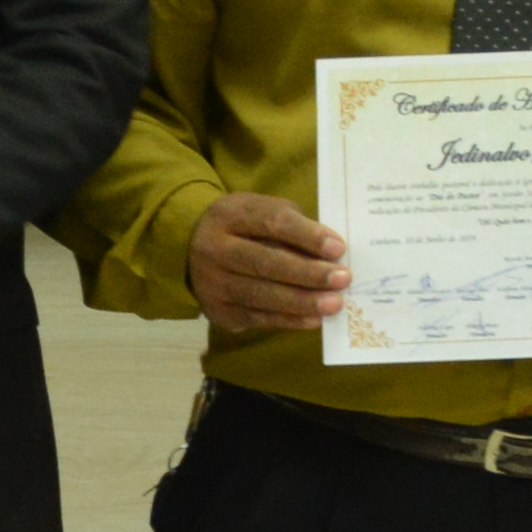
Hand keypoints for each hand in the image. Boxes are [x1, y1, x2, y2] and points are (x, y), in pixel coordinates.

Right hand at [181, 189, 345, 334]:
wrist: (190, 250)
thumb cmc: (242, 227)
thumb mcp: (261, 211)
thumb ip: (292, 226)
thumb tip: (331, 254)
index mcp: (229, 215)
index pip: (271, 222)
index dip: (306, 236)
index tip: (338, 248)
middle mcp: (214, 248)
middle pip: (264, 262)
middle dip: (307, 272)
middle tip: (342, 279)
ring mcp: (212, 283)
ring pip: (261, 294)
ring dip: (302, 301)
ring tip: (334, 303)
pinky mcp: (218, 311)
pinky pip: (258, 318)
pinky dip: (289, 320)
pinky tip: (314, 320)